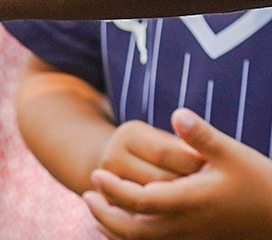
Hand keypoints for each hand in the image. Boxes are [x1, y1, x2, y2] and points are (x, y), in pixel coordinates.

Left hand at [85, 109, 271, 237]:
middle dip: (105, 214)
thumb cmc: (257, 180)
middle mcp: (187, 225)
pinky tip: (122, 227)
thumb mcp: (231, 153)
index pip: (140, 201)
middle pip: (134, 230)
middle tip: (86, 193)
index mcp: (190, 202)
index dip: (114, 189)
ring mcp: (192, 238)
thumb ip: (201, 135)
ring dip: (115, 229)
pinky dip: (133, 239)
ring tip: (95, 209)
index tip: (95, 174)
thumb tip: (177, 114)